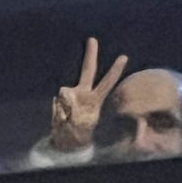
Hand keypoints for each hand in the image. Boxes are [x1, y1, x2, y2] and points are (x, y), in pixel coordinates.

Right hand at [51, 37, 127, 151]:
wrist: (66, 143)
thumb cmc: (78, 136)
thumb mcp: (80, 126)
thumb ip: (72, 109)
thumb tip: (64, 95)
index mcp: (94, 100)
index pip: (106, 83)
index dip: (114, 71)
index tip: (124, 57)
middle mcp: (84, 93)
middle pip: (87, 71)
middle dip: (90, 55)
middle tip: (92, 39)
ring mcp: (71, 96)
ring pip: (65, 92)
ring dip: (64, 107)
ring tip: (67, 121)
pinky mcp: (60, 100)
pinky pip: (57, 101)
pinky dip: (58, 111)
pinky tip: (62, 119)